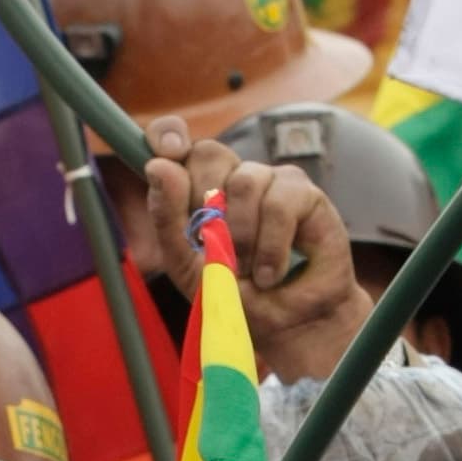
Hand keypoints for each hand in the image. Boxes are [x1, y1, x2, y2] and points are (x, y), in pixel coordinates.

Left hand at [133, 121, 373, 385]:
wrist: (288, 326)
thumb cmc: (238, 295)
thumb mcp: (188, 267)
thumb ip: (168, 219)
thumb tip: (158, 166)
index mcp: (198, 188)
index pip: (175, 141)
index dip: (167, 134)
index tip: (167, 152)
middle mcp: (232, 177)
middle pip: (208, 152)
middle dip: (204, 203)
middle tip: (215, 247)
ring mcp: (269, 180)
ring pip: (243, 180)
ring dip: (241, 237)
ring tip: (248, 273)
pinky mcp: (303, 192)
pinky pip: (278, 203)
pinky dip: (270, 246)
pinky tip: (271, 273)